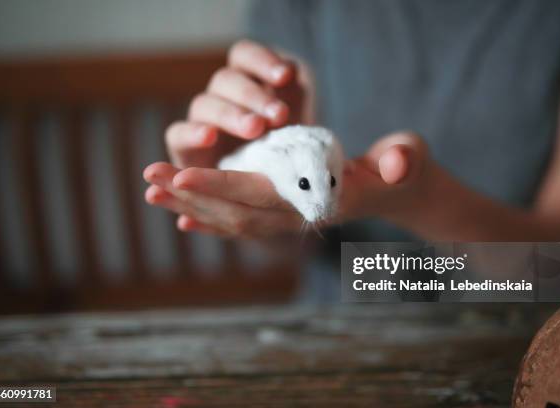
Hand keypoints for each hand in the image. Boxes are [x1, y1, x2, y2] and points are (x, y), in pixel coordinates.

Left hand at [144, 132, 431, 238]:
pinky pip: (241, 223)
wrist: (400, 192)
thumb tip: (394, 166)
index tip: (183, 174)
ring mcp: (290, 219)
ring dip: (191, 206)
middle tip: (150, 176)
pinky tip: (182, 216)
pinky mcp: (284, 215)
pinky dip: (209, 220)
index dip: (223, 185)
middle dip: (192, 194)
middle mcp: (300, 215)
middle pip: (237, 210)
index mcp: (322, 198)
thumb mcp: (409, 157)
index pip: (265, 194)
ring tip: (153, 191)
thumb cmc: (403, 168)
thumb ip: (403, 159)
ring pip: (232, 218)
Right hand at [165, 39, 305, 168]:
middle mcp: (221, 98)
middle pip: (226, 80)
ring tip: (256, 129)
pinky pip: (178, 134)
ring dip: (231, 114)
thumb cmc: (291, 159)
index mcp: (247, 82)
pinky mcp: (183, 149)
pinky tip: (209, 137)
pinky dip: (192, 133)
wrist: (270, 200)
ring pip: (204, 104)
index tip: (285, 75)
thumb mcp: (300, 125)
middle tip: (280, 115)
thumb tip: (292, 69)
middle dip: (254, 96)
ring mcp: (200, 122)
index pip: (243, 55)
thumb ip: (296, 95)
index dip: (262, 60)